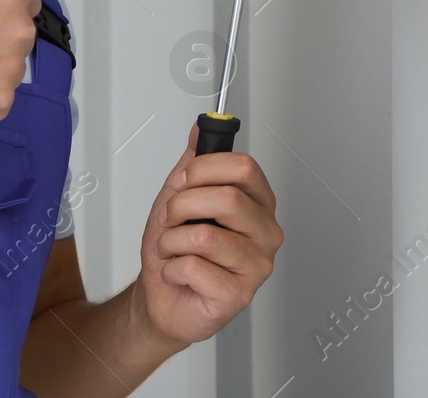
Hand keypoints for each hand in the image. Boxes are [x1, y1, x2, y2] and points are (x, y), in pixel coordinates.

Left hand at [130, 121, 283, 348]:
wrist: (163, 297)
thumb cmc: (175, 250)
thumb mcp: (178, 197)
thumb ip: (193, 163)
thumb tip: (201, 129)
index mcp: (256, 204)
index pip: (244, 168)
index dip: (204, 169)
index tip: (183, 181)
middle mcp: (264, 233)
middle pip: (228, 198)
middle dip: (182, 206)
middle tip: (172, 220)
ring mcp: (256, 266)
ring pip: (205, 236)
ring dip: (171, 241)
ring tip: (173, 250)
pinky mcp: (238, 295)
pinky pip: (193, 268)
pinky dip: (171, 268)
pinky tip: (178, 273)